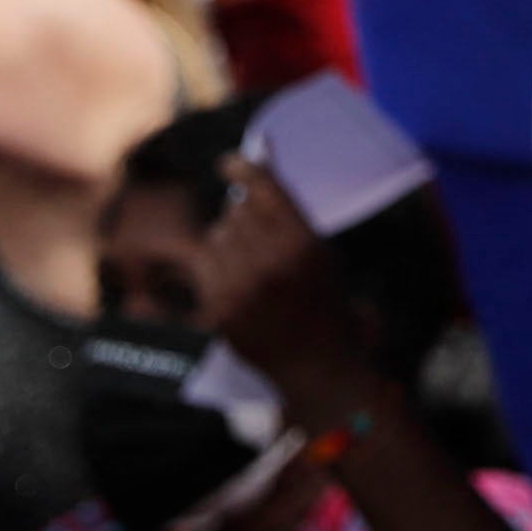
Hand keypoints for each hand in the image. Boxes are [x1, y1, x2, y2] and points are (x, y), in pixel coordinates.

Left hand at [189, 159, 378, 418]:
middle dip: (245, 215)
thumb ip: (289, 216)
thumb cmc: (325, 306)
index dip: (242, 167)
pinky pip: (206, 265)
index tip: (228, 162)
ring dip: (230, 241)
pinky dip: (218, 267)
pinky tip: (238, 281)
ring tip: (253, 264)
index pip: (263, 186)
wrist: (319, 369)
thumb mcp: (321, 254)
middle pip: (238, 210)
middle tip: (259, 232)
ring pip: (218, 235)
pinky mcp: (219, 310)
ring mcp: (241, 289)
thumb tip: (251, 178)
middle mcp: (270, 263)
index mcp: (303, 244)